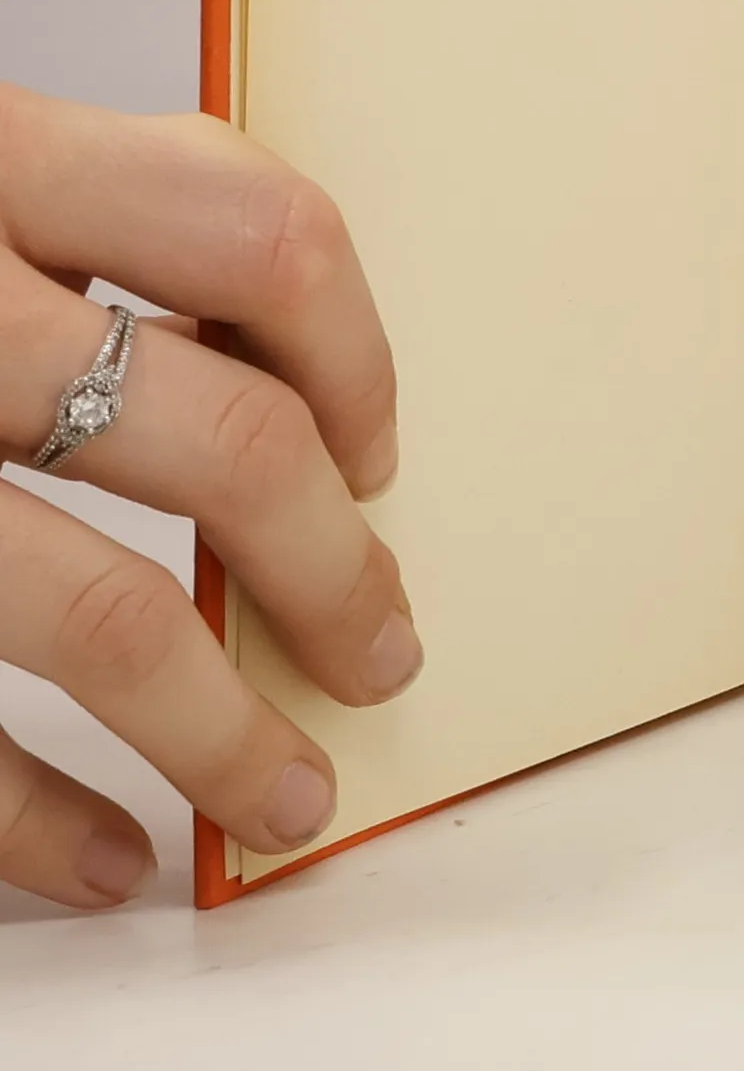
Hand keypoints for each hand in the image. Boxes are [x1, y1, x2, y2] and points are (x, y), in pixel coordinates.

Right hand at [0, 86, 420, 909]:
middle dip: (336, 572)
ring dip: (222, 731)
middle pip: (227, 443)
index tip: (375, 452)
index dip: (355, 359)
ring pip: (102, 612)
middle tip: (381, 645)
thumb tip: (292, 372)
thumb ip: (90, 217)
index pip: (265, 239)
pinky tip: (107, 853)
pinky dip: (31, 819)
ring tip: (287, 796)